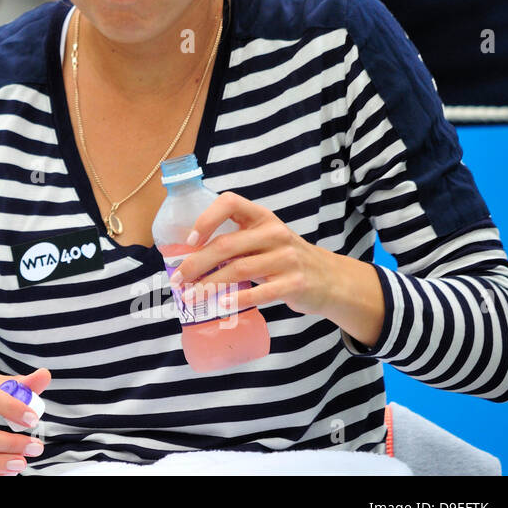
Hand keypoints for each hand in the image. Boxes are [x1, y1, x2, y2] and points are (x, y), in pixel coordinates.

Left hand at [172, 191, 336, 316]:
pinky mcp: (295, 283)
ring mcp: (286, 258)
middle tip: (177, 280)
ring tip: (190, 297)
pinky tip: (220, 304)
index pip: (230, 202)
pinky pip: (260, 292)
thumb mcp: (265, 239)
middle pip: (226, 245)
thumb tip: (188, 257)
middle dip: (195, 264)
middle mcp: (274, 233)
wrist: (330, 279)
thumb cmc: (285, 258)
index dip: (206, 218)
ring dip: (208, 285)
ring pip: (237, 270)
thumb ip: (236, 241)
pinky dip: (237, 299)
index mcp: (262, 217)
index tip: (189, 240)